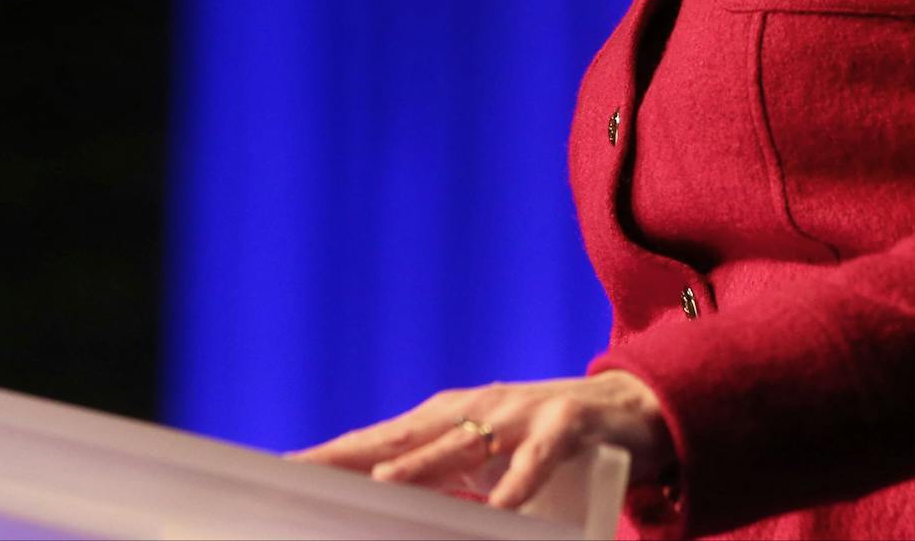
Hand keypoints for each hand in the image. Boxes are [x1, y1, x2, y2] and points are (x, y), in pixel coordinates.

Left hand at [286, 371, 672, 510]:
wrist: (630, 407)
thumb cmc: (544, 436)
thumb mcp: (487, 458)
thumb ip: (445, 480)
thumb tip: (389, 504)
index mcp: (450, 419)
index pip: (380, 439)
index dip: (334, 453)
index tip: (284, 468)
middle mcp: (476, 409)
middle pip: (405, 436)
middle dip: (353, 454)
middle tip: (304, 471)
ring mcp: (519, 413)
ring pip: (465, 442)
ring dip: (425, 464)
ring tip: (383, 485)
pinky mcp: (566, 423)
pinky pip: (539, 457)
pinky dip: (519, 482)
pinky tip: (502, 508)